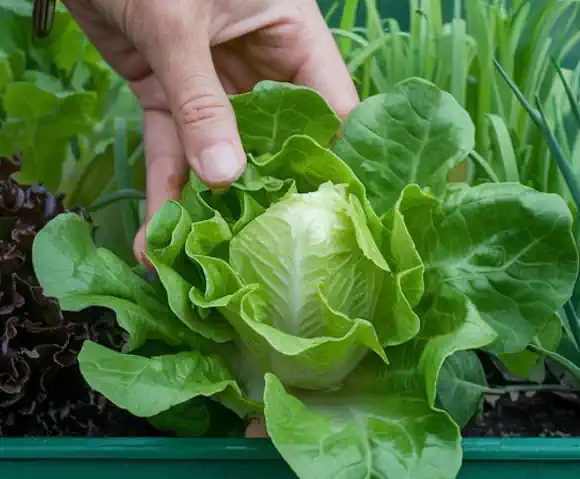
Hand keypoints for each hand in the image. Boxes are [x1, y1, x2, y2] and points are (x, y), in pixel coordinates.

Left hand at [62, 0, 358, 261]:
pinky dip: (163, 189)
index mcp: (290, 35)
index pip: (329, 108)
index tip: (322, 217)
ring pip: (216, 154)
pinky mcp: (168, 96)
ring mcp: (212, 85)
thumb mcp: (180, 24)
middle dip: (260, 195)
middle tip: (255, 251)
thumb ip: (201, 102)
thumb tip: (224, 177)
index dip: (329, 161)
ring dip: (203, 205)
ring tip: (195, 257)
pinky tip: (154, 237)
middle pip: (272, 143)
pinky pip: (171, 148)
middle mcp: (258, 66)